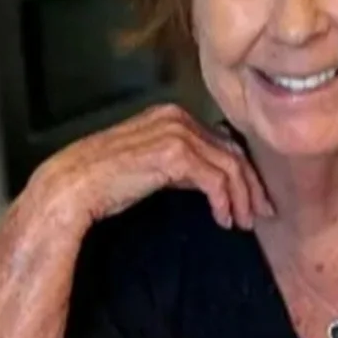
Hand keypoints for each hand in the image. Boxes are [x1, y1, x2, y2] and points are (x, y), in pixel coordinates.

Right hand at [21, 103, 274, 232]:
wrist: (74, 184)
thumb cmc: (106, 179)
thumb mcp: (151, 163)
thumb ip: (180, 163)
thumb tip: (209, 181)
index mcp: (172, 114)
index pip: (222, 140)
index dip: (243, 170)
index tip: (253, 197)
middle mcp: (178, 117)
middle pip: (232, 150)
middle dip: (251, 184)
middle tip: (262, 211)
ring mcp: (177, 133)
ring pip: (230, 165)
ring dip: (242, 197)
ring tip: (244, 222)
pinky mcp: (175, 154)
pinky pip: (216, 180)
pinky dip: (225, 201)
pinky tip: (223, 219)